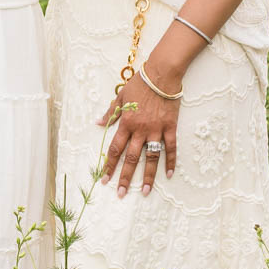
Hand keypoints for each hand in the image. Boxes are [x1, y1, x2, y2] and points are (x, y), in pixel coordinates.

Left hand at [97, 70, 179, 197]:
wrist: (162, 74)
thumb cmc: (140, 84)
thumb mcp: (120, 96)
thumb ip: (110, 112)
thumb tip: (98, 123)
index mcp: (126, 123)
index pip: (115, 149)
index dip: (109, 165)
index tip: (105, 179)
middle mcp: (139, 129)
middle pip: (131, 158)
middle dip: (125, 177)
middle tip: (121, 193)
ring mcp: (156, 130)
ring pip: (151, 157)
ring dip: (148, 176)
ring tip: (145, 192)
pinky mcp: (170, 128)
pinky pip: (171, 148)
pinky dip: (171, 161)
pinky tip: (169, 174)